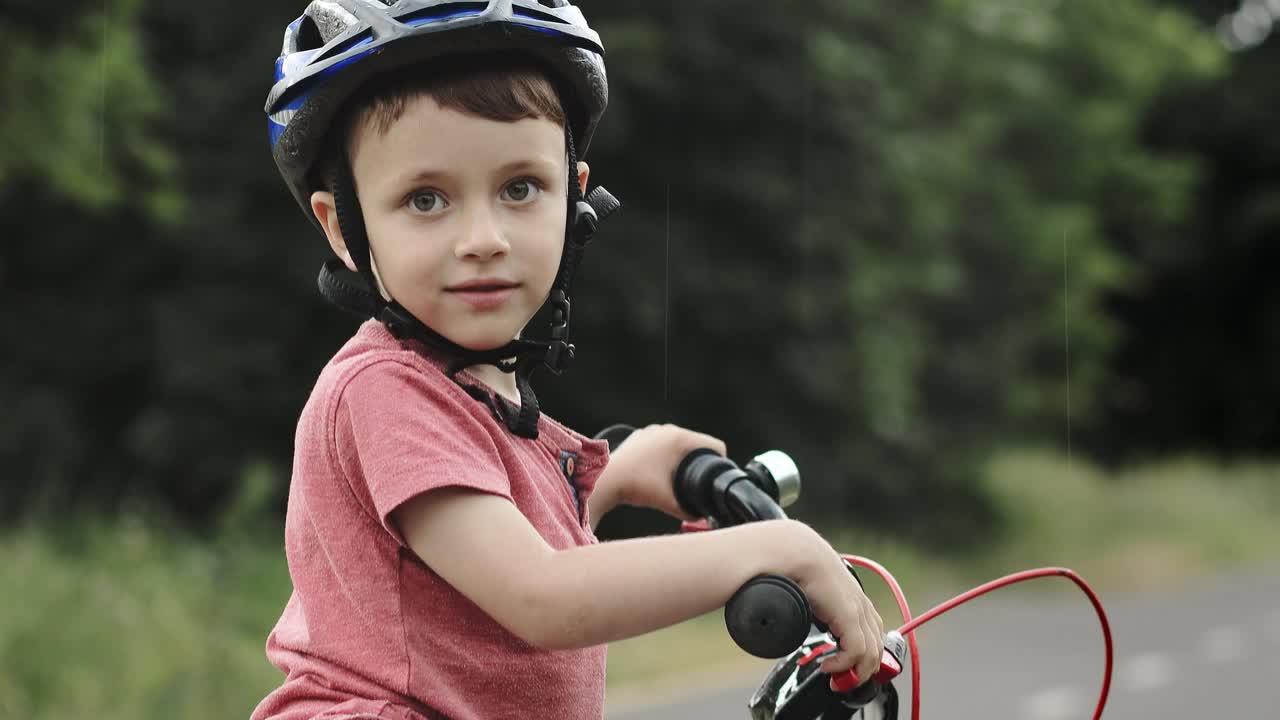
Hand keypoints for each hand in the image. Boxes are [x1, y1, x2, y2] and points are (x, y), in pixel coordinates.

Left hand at [601, 423, 726, 520]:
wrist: (605, 480)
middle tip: (702, 480)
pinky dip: (668, 453)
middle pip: (697, 442)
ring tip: (684, 475)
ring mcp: (652, 431)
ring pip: (679, 441)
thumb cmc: (635, 488)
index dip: (722, 461)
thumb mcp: (668, 502)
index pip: (715, 444)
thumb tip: (703, 518)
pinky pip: (663, 442)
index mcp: (680, 439)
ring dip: (684, 455)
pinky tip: (665, 468)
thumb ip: (690, 512)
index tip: (719, 476)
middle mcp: (667, 430)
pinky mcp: (640, 436)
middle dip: (702, 459)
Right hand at [792, 527, 884, 683]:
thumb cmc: (798, 569)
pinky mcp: (849, 614)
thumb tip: (806, 629)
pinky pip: (856, 651)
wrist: (794, 551)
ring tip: (833, 677)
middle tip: (839, 682)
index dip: (864, 660)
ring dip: (853, 672)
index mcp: (855, 602)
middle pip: (876, 650)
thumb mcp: (814, 597)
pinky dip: (843, 664)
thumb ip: (820, 613)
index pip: (874, 637)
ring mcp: (857, 610)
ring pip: (870, 654)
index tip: (845, 673)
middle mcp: (861, 607)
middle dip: (860, 673)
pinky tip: (827, 665)